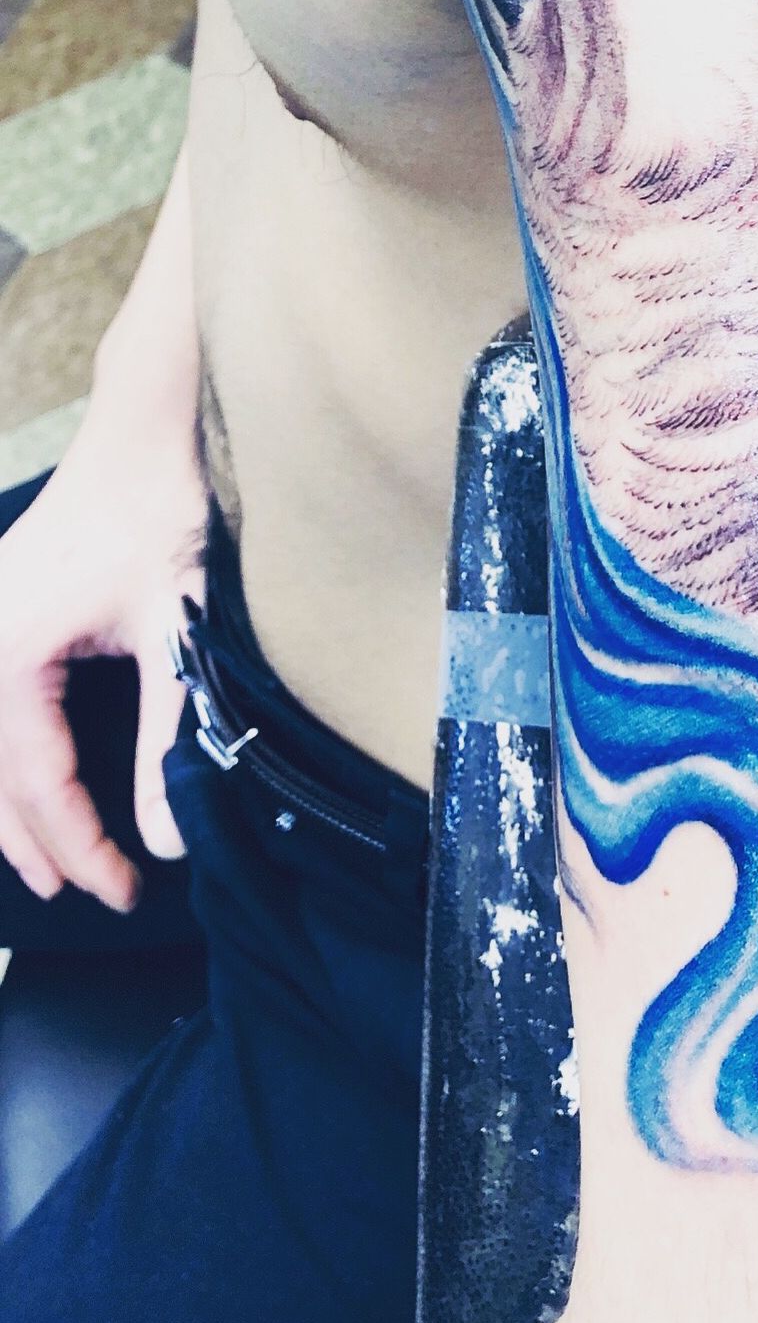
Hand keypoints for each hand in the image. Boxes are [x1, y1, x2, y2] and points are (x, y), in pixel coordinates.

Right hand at [0, 386, 207, 909]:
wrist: (145, 428)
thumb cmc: (160, 514)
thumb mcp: (175, 633)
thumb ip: (168, 739)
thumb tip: (165, 837)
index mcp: (9, 656)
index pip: (37, 786)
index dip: (82, 849)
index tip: (126, 889)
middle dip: (39, 843)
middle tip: (88, 894)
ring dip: (9, 807)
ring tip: (50, 859)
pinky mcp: (0, 606)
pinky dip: (2, 756)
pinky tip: (21, 779)